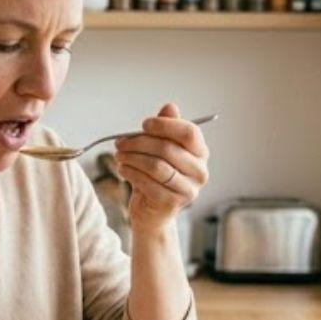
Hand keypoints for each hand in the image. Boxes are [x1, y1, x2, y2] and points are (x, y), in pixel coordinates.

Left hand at [112, 102, 209, 234]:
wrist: (153, 212)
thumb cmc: (156, 176)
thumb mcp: (160, 150)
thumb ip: (166, 129)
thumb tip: (170, 106)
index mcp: (200, 153)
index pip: (189, 133)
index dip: (165, 126)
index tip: (144, 125)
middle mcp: (200, 172)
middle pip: (168, 149)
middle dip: (139, 142)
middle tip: (120, 142)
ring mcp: (188, 189)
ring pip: (156, 166)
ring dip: (132, 158)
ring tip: (119, 155)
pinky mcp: (172, 203)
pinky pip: (148, 183)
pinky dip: (131, 173)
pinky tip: (122, 168)